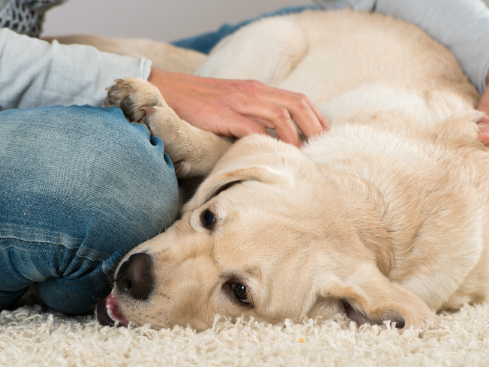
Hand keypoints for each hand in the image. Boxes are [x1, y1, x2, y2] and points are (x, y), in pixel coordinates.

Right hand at [147, 69, 329, 146]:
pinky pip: (253, 128)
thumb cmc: (197, 104)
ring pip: (281, 115)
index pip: (297, 99)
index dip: (316, 117)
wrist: (164, 92)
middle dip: (315, 126)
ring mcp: (238, 101)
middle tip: (322, 147)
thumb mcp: (230, 103)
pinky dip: (268, 142)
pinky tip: (274, 154)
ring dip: (296, 136)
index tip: (324, 136)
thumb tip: (272, 138)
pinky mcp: (223, 114)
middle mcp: (252, 92)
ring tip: (303, 155)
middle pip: (297, 104)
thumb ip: (251, 115)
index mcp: (256, 89)